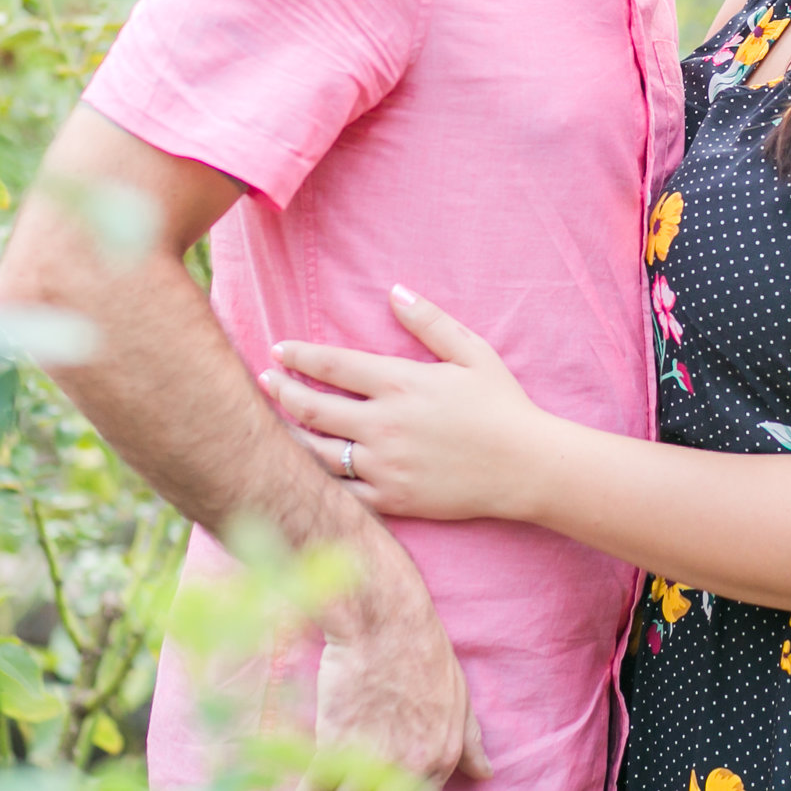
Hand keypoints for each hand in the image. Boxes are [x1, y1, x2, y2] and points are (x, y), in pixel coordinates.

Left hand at [262, 285, 551, 524]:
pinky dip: (316, 479)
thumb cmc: (501, 405)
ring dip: (289, 433)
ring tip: (274, 422)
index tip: (278, 350)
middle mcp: (383, 425)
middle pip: (312, 407)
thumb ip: (430, 321)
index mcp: (400, 384)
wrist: (525, 467)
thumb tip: (394, 291)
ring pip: (316, 451)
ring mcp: (383, 465)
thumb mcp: (472, 352)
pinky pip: (340, 492)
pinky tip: (305, 469)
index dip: (298, 355)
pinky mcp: (391, 498)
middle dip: (281, 391)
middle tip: (266, 381)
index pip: (332, 365)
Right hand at [312, 534, 493, 782]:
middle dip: (365, 787)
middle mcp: (409, 768)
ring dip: (339, 786)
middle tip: (356, 770)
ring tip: (333, 775)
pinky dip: (306, 787)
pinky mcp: (333, 748)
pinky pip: (313, 788)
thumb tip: (485, 773)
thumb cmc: (422, 650)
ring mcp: (371, 761)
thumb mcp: (459, 695)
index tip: (380, 777)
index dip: (397, 787)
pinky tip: (305, 781)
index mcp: (442, 758)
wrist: (384, 621)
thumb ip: (470, 741)